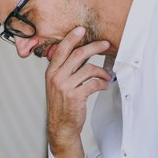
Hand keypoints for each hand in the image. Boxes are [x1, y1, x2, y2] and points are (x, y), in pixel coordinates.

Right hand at [45, 27, 111, 157]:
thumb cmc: (61, 105)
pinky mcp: (76, 96)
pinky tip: (104, 85)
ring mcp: (65, 87)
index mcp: (51, 73)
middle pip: (77, 55)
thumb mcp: (56, 85)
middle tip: (105, 44)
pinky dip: (102, 83)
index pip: (61, 50)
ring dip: (102, 71)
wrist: (61, 127)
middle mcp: (56, 78)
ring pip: (88, 69)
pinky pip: (94, 83)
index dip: (72, 38)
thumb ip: (63, 70)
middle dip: (94, 47)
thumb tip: (79, 54)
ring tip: (107, 75)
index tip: (81, 30)